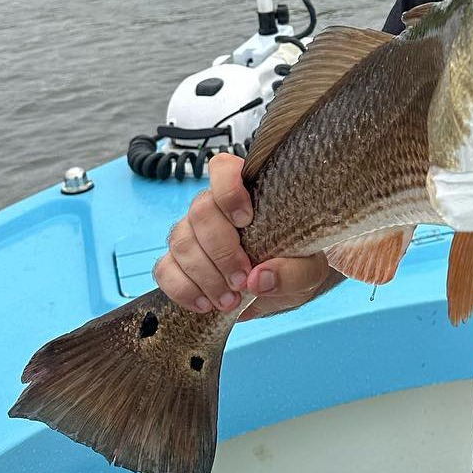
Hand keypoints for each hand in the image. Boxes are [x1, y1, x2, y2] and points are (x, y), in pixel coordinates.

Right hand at [152, 152, 332, 319]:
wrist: (277, 291)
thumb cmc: (293, 267)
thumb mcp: (308, 272)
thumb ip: (292, 273)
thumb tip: (259, 278)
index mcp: (248, 194)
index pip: (223, 169)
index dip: (229, 191)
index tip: (246, 221)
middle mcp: (214, 208)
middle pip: (201, 212)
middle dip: (221, 252)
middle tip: (243, 281)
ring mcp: (192, 233)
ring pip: (180, 242)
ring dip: (205, 276)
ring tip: (230, 300)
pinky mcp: (178, 261)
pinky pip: (164, 269)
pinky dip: (183, 289)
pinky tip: (206, 304)